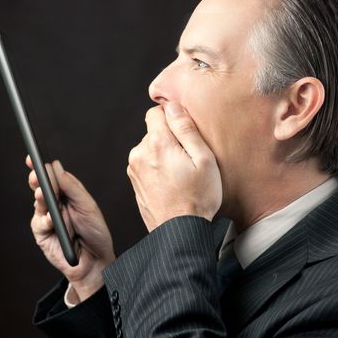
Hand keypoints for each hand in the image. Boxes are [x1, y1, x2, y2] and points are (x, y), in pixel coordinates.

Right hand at [27, 156, 114, 301]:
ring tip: (42, 192)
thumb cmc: (95, 232)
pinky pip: (40, 223)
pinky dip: (46, 220)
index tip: (34, 158)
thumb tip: (57, 168)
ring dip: (41, 197)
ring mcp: (46, 218)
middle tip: (35, 173)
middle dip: (36, 180)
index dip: (41, 168)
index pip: (52, 177)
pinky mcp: (42, 234)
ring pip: (39, 203)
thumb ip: (72, 187)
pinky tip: (52, 217)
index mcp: (66, 194)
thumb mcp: (88, 206)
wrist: (96, 260)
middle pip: (41, 188)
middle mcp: (54, 204)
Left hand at [127, 102, 221, 230]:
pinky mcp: (134, 182)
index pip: (156, 112)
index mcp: (157, 144)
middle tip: (188, 160)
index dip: (172, 118)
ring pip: (150, 148)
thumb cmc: (197, 198)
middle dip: (170, 139)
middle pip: (153, 132)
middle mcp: (139, 153)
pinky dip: (157, 169)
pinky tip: (172, 184)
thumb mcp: (204, 160)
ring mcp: (134, 169)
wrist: (179, 232)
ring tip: (181, 175)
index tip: (185, 133)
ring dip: (163, 155)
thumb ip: (186, 129)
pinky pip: (146, 164)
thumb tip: (172, 106)